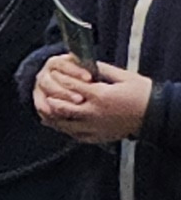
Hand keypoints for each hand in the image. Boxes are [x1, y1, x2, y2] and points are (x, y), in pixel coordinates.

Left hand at [34, 57, 152, 145]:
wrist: (156, 114)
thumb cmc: (142, 93)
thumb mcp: (123, 76)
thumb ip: (101, 69)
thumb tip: (85, 62)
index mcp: (100, 95)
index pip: (71, 86)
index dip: (61, 79)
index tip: (54, 73)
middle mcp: (94, 113)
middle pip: (62, 107)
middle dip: (51, 98)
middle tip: (43, 92)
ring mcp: (96, 127)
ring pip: (65, 124)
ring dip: (53, 116)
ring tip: (44, 109)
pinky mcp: (99, 137)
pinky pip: (76, 135)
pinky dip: (64, 129)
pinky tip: (59, 124)